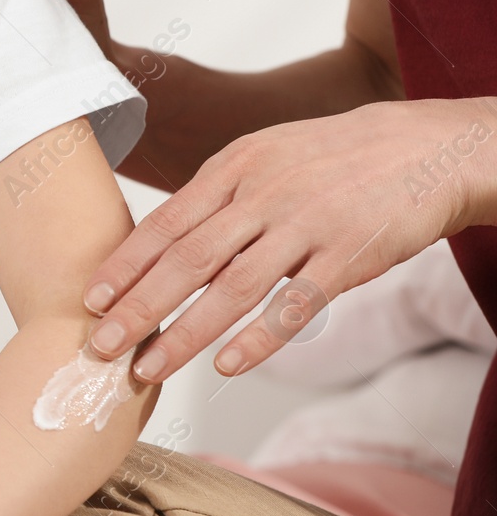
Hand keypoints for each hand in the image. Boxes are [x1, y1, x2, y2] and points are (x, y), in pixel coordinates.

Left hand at [79, 98, 493, 383]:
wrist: (425, 147)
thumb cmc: (331, 157)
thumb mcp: (263, 154)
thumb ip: (214, 195)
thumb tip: (156, 239)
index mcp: (234, 167)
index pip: (165, 222)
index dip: (125, 264)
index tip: (89, 299)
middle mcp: (263, 194)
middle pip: (188, 259)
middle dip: (138, 307)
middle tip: (99, 346)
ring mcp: (307, 225)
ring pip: (233, 288)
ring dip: (185, 334)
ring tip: (148, 368)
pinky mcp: (349, 255)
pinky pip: (297, 305)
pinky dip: (260, 339)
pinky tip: (228, 366)